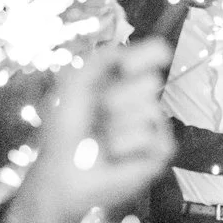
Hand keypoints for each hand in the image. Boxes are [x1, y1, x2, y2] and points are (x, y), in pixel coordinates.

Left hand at [0, 40, 174, 222]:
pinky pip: (152, 135)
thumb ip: (97, 62)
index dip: (150, 53)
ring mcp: (154, 126)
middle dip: (119, 96)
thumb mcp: (74, 88)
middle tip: (99, 115)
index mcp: (123, 83)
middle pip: (150, 82)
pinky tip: (114, 154)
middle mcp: (142, 101)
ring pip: (149, 110)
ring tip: (101, 141)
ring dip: (116, 125)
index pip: (150, 58)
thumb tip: (125, 48)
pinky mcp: (160, 152)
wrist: (62, 174)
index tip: (157, 52)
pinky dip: (126, 143)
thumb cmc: (65, 131)